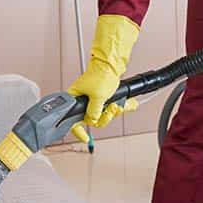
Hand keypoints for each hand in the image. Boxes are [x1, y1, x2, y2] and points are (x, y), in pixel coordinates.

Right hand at [66, 14, 140, 128]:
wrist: (111, 64)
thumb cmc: (101, 75)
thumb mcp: (97, 97)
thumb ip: (94, 113)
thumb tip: (92, 121)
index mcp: (75, 100)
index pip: (73, 121)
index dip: (79, 131)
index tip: (85, 138)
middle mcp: (83, 101)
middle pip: (93, 119)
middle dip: (106, 117)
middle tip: (112, 110)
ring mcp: (94, 99)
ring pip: (104, 114)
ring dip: (115, 111)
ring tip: (120, 105)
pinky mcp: (103, 96)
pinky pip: (111, 107)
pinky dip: (121, 106)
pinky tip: (130, 105)